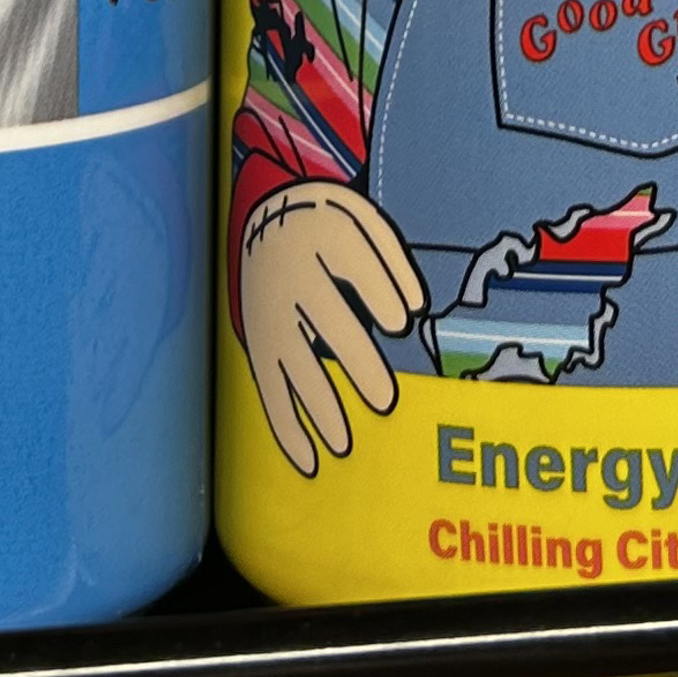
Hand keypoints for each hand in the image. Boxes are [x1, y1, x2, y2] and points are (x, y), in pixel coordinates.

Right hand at [238, 182, 427, 474]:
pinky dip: (286, 427)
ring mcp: (272, 316)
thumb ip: (392, 262)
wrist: (265, 217)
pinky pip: (269, 389)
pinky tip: (308, 460)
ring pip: (292, 364)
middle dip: (353, 362)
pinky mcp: (260, 344)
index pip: (351, 264)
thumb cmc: (326, 226)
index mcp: (321, 239)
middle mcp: (292, 279)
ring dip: (316, 406)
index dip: (376, 292)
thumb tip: (417, 308)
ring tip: (343, 442)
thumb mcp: (361, 221)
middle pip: (324, 322)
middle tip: (383, 399)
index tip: (402, 323)